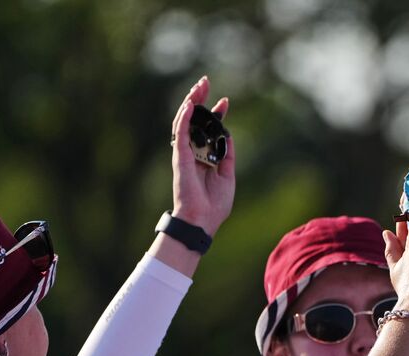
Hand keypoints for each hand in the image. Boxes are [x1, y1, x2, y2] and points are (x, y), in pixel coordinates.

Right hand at [170, 76, 234, 235]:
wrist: (202, 220)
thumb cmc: (214, 205)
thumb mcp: (228, 175)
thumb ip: (228, 154)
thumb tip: (229, 135)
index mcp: (205, 157)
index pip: (208, 129)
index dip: (216, 114)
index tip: (225, 101)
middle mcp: (193, 152)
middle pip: (194, 120)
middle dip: (200, 100)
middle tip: (206, 82)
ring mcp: (185, 153)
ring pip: (184, 121)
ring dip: (191, 102)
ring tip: (199, 85)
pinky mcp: (179, 156)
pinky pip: (180, 133)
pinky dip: (183, 118)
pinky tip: (189, 104)